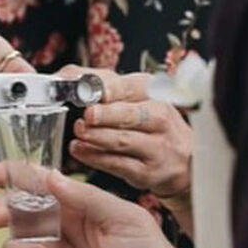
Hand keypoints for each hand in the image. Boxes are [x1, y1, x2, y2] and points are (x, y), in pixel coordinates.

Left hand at [58, 65, 191, 197]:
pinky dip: (96, 157)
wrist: (181, 159)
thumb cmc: (149, 123)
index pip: (134, 88)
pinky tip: (80, 150)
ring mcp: (156, 147)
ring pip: (124, 141)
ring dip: (98, 137)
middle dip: (108, 115)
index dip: (115, 89)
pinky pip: (118, 165)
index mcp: (154, 94)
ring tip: (79, 132)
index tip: (99, 92)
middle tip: (88, 115)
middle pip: (132, 115)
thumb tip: (66, 76)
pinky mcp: (147, 172)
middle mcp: (160, 119)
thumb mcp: (135, 97)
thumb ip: (102, 84)